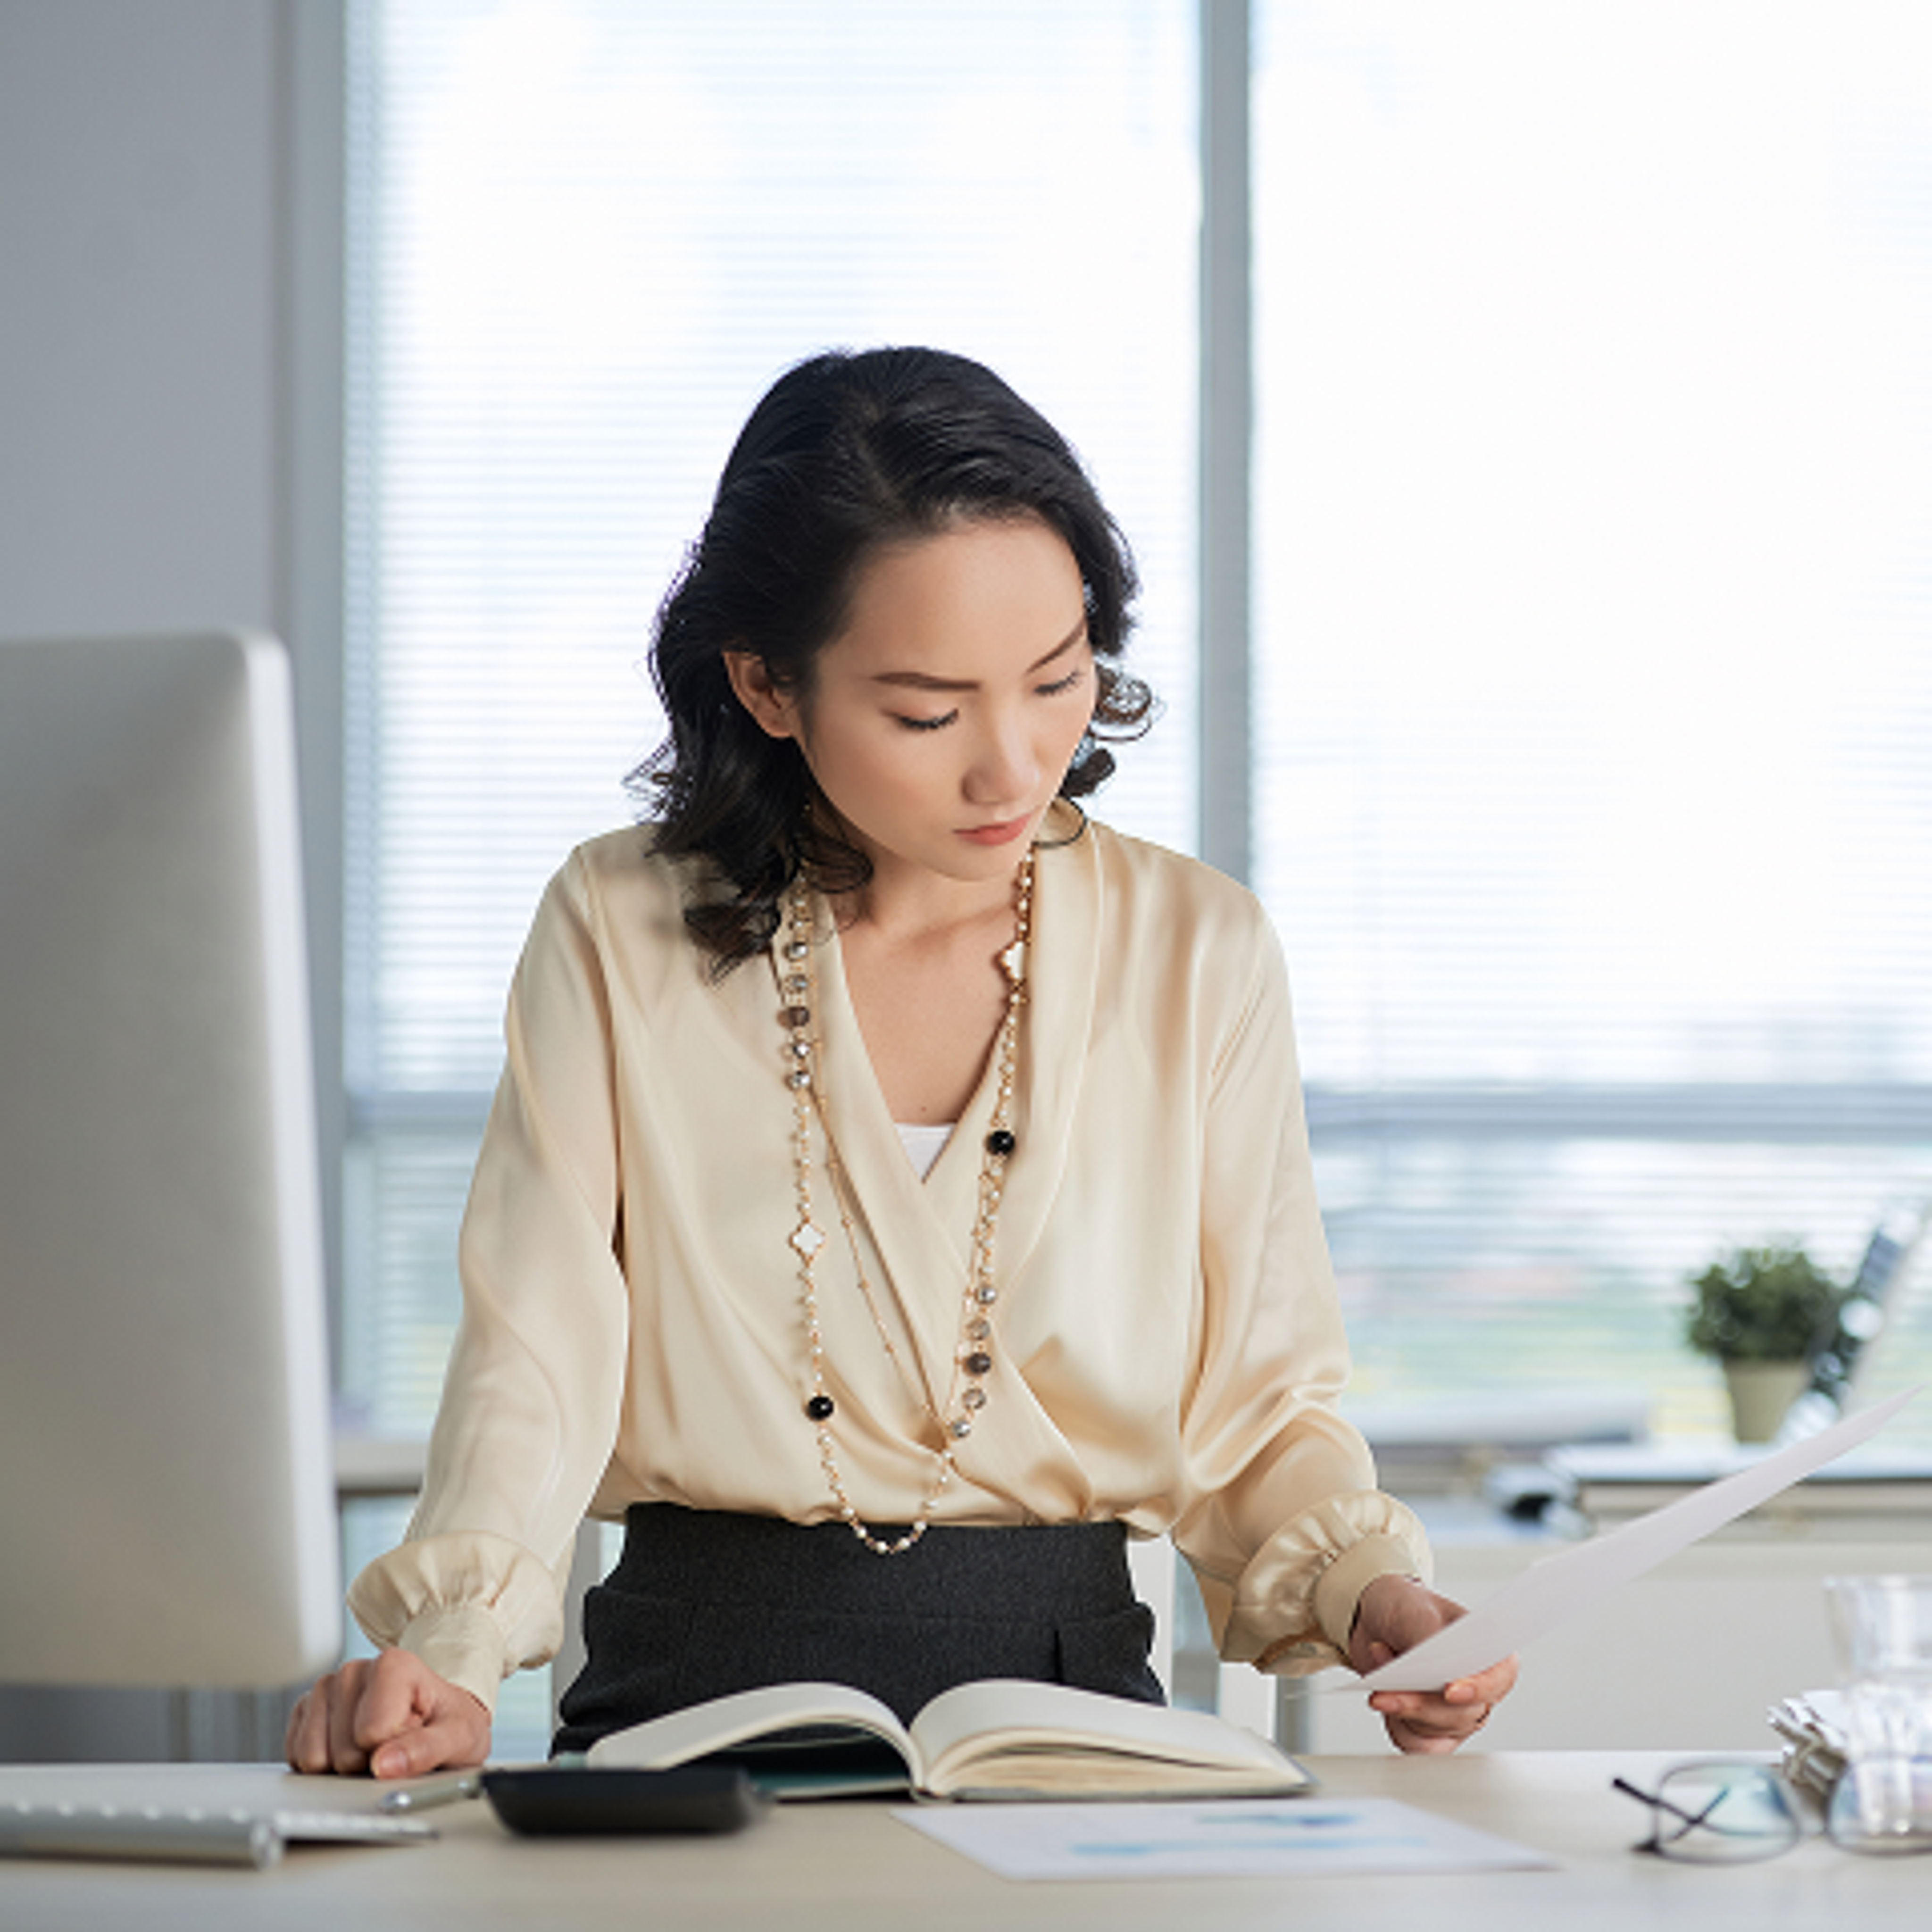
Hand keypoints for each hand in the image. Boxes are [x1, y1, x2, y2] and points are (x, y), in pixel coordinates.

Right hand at [284, 1648, 490, 1777]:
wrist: (436, 1717)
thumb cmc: (448, 1722)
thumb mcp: (460, 1736)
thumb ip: (427, 1750)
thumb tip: (384, 1766)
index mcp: (393, 1665)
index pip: (372, 1734)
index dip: (394, 1751)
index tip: (412, 1737)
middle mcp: (354, 1671)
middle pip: (343, 1751)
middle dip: (368, 1762)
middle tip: (394, 1747)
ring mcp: (326, 1689)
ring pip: (314, 1757)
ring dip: (343, 1766)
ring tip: (374, 1747)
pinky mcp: (306, 1711)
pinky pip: (295, 1756)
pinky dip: (322, 1766)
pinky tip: (349, 1749)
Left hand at [1348, 1573, 1517, 1754]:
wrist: (1375, 1620)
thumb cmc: (1407, 1609)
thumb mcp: (1417, 1612)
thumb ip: (1429, 1638)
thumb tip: (1434, 1665)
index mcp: (1489, 1652)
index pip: (1500, 1678)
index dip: (1478, 1689)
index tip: (1449, 1690)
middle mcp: (1479, 1689)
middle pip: (1463, 1714)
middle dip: (1420, 1702)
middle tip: (1387, 1683)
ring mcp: (1457, 1713)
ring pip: (1436, 1731)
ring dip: (1402, 1707)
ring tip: (1380, 1675)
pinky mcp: (1432, 1729)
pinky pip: (1418, 1744)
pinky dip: (1397, 1725)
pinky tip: (1385, 1698)